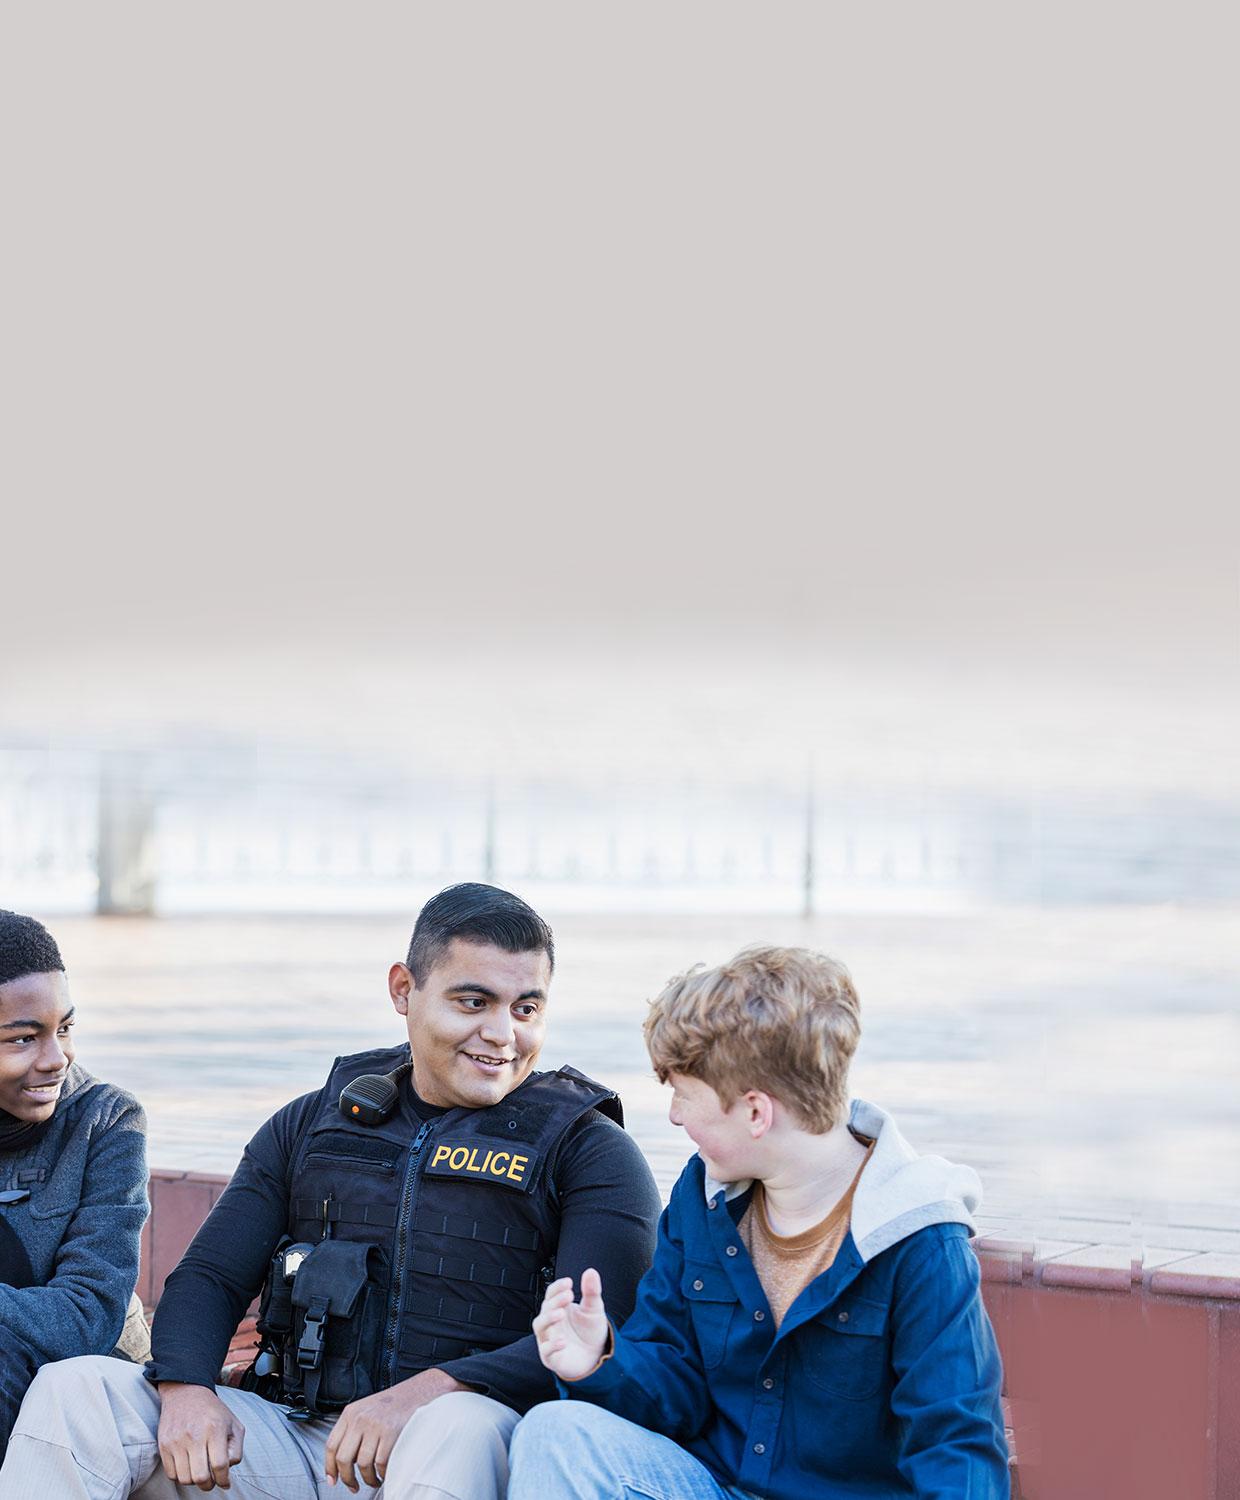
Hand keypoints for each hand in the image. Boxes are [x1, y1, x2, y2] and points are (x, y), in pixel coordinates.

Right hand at [156, 1383, 244, 1491]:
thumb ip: (236, 1448)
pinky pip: (171, 1474)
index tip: (225, 1483)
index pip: (220, 1465)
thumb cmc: (213, 1411)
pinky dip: (181, 1476)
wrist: (186, 1393)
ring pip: (185, 1479)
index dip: (224, 1479)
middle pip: (201, 1477)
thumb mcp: (233, 1423)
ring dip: (194, 1481)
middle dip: (209, 1485)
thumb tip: (228, 1470)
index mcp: (215, 1428)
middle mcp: (195, 1435)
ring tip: (200, 1471)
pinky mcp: (164, 1445)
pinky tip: (188, 1466)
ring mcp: (177, 1441)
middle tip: (212, 1481)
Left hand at [324, 1367, 466, 1491]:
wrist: (418, 1391)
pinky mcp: (391, 1432)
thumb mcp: (366, 1410)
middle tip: (354, 1487)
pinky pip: (381, 1463)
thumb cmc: (392, 1405)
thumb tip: (341, 1463)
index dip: (330, 1467)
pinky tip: (386, 1473)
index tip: (333, 1480)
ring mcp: (375, 1425)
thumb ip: (352, 1430)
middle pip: (344, 1458)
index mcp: (350, 1413)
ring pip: (363, 1464)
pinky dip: (383, 1473)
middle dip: (347, 1478)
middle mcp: (360, 1418)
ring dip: (368, 1479)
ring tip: (374, 1480)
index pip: (331, 1445)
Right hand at [532, 1267, 608, 1381]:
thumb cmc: (590, 1331)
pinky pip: (546, 1351)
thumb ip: (592, 1291)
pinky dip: (552, 1345)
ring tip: (561, 1313)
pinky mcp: (552, 1357)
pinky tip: (563, 1341)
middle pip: (545, 1308)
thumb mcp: (594, 1309)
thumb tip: (591, 1271)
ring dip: (548, 1318)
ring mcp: (549, 1339)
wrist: (597, 1356)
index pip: (551, 1293)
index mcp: (558, 1307)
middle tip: (569, 1295)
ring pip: (539, 1326)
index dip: (557, 1287)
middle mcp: (551, 1322)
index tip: (569, 1282)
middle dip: (555, 1301)